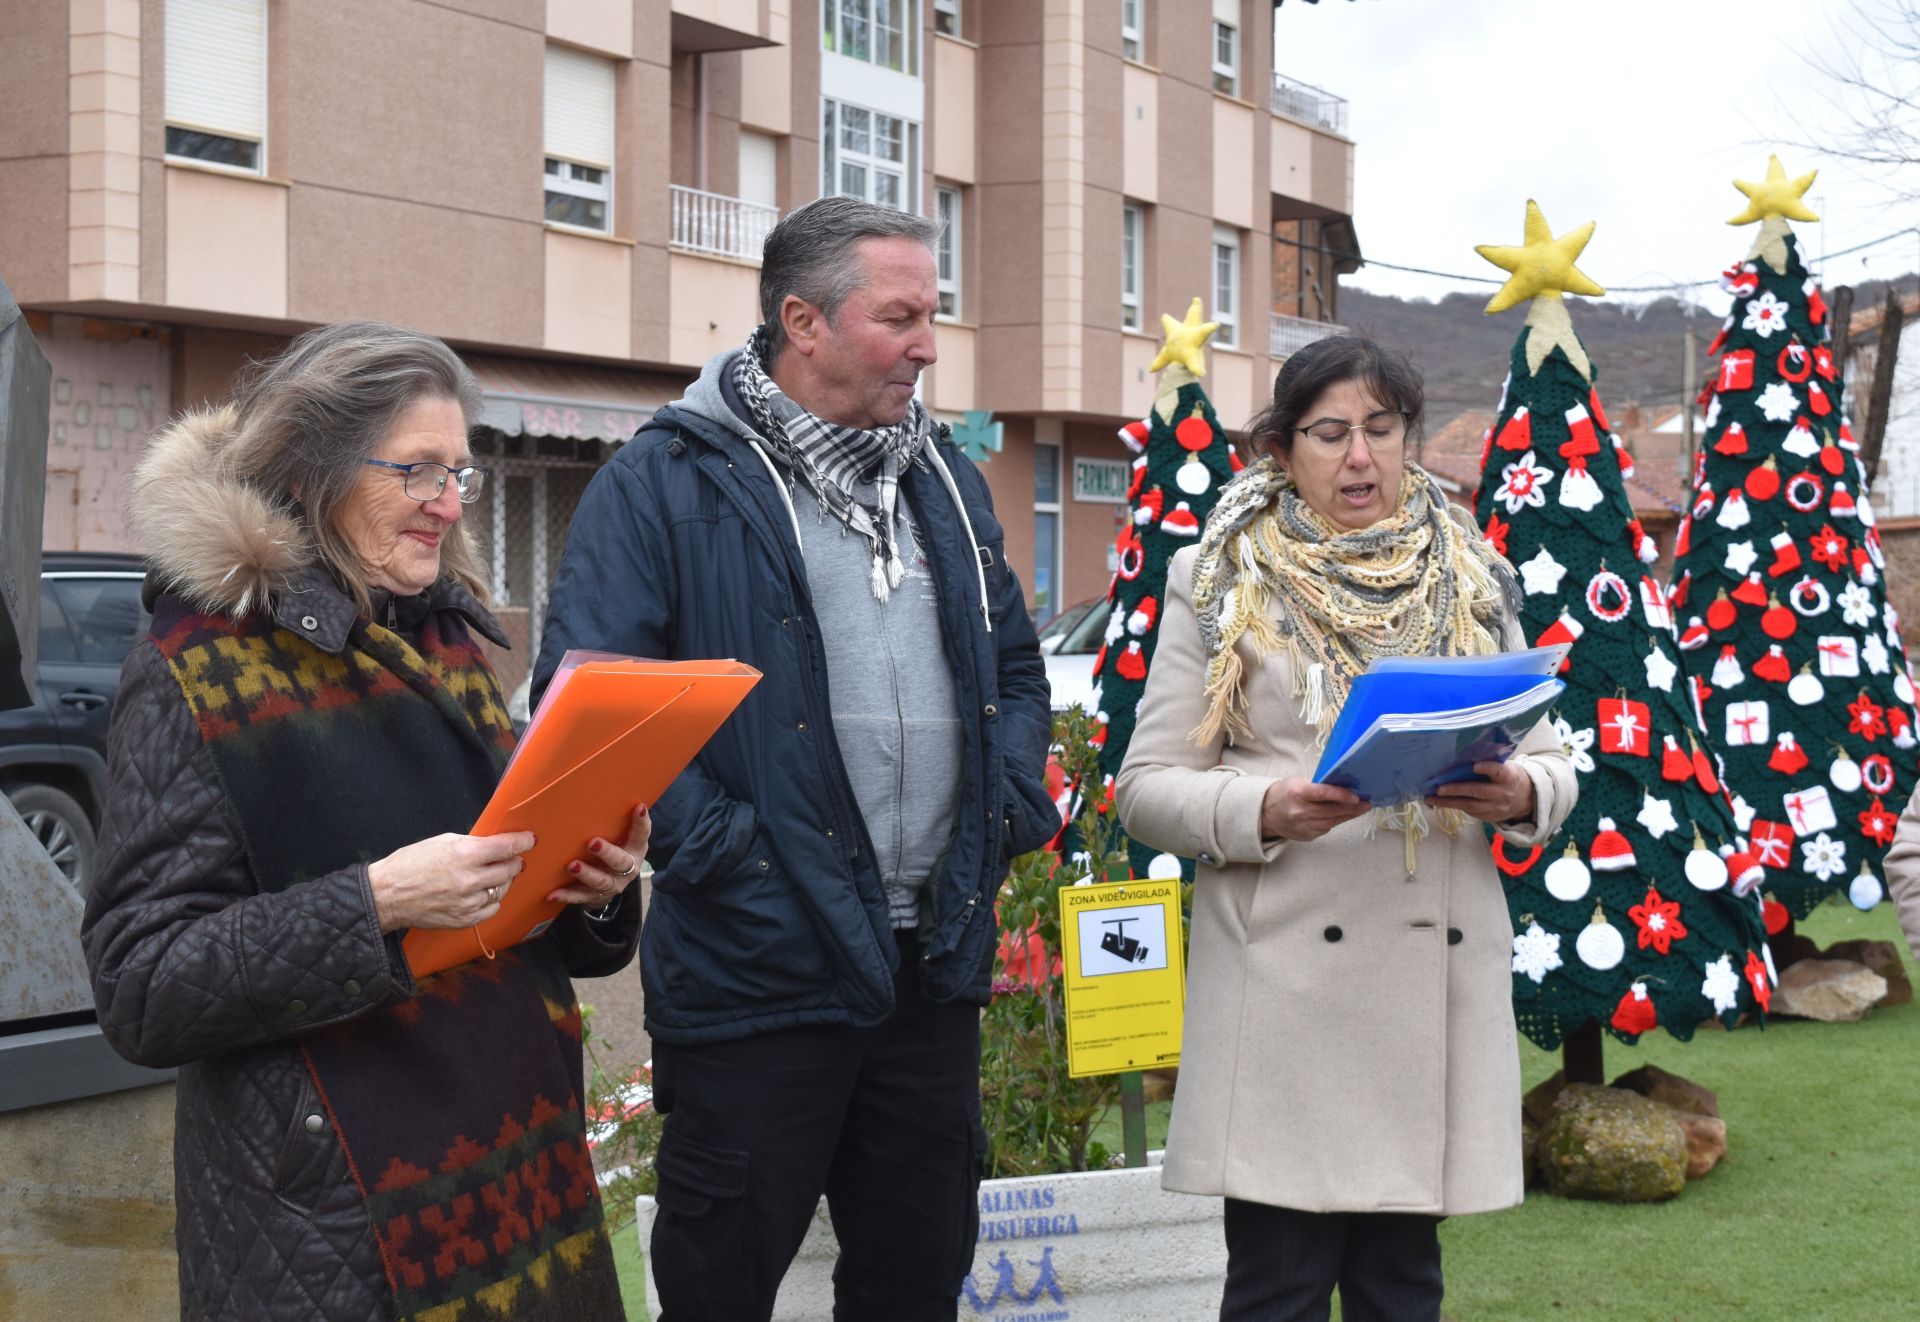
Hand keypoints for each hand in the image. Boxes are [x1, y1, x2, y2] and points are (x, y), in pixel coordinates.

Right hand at [368, 830, 535, 932]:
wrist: (387, 895)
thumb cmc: (411, 864)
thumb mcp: (442, 842)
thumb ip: (473, 844)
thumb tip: (496, 845)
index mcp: (464, 854)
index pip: (507, 847)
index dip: (523, 842)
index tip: (530, 840)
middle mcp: (470, 879)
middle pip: (510, 869)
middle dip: (513, 861)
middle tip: (510, 858)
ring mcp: (468, 902)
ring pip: (502, 890)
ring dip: (502, 881)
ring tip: (490, 875)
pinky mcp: (465, 919)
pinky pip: (492, 909)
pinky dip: (491, 900)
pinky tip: (480, 893)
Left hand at [549, 803, 650, 907]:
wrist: (614, 883)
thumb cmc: (616, 849)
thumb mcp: (623, 836)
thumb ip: (620, 820)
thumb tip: (612, 791)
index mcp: (635, 850)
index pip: (641, 834)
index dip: (641, 822)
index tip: (638, 808)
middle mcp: (627, 869)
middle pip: (620, 862)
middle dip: (607, 853)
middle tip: (592, 843)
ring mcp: (611, 884)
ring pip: (600, 881)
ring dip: (586, 873)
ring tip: (572, 865)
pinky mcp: (595, 897)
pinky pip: (580, 897)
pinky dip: (566, 896)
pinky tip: (552, 894)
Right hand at [1259, 778, 1369, 841]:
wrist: (1266, 813)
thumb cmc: (1285, 793)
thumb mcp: (1298, 782)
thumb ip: (1318, 786)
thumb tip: (1344, 787)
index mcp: (1297, 793)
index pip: (1322, 793)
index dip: (1341, 795)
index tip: (1356, 797)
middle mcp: (1300, 811)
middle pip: (1332, 810)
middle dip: (1352, 807)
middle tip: (1367, 803)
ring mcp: (1303, 826)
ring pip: (1332, 821)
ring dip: (1349, 815)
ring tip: (1361, 808)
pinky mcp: (1307, 835)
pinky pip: (1327, 828)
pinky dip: (1336, 821)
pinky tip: (1344, 815)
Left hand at [1428, 760, 1534, 824]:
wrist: (1525, 799)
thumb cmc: (1509, 777)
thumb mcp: (1507, 767)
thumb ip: (1491, 762)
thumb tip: (1467, 753)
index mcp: (1509, 777)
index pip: (1499, 772)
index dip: (1488, 769)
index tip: (1475, 766)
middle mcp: (1503, 793)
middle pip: (1479, 791)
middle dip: (1457, 790)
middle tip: (1439, 788)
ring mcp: (1496, 807)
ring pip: (1470, 805)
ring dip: (1449, 802)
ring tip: (1431, 798)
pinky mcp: (1489, 817)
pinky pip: (1469, 812)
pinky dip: (1454, 806)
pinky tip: (1439, 802)